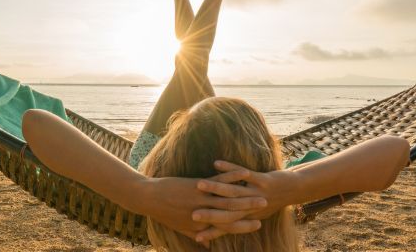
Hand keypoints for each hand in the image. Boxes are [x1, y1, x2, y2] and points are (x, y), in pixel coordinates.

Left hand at [138, 169, 267, 242]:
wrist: (148, 198)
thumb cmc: (164, 213)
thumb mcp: (181, 228)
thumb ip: (196, 234)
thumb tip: (205, 243)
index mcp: (202, 226)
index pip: (228, 227)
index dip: (244, 226)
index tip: (258, 223)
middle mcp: (204, 214)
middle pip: (233, 214)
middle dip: (251, 211)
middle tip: (267, 207)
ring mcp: (202, 200)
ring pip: (229, 199)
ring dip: (247, 196)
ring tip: (262, 194)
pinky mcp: (198, 186)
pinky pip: (219, 181)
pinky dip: (232, 177)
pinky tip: (243, 173)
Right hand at [192, 160, 295, 242]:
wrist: (293, 190)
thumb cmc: (269, 202)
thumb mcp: (254, 215)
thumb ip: (236, 222)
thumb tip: (226, 232)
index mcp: (247, 217)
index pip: (225, 226)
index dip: (210, 230)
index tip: (194, 233)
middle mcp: (251, 208)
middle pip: (226, 211)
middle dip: (208, 212)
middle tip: (191, 213)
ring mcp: (257, 193)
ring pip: (233, 192)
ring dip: (215, 188)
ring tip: (198, 185)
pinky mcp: (263, 180)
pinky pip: (244, 174)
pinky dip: (230, 169)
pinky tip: (215, 163)